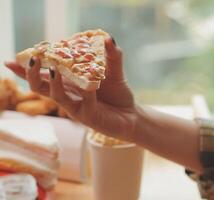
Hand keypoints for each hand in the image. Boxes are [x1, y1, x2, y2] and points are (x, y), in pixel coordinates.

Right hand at [5, 38, 136, 140]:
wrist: (132, 117)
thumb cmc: (118, 95)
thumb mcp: (114, 72)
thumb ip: (111, 56)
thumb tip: (108, 37)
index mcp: (69, 84)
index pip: (43, 75)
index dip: (26, 69)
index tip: (12, 59)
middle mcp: (68, 95)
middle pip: (40, 86)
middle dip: (31, 73)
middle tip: (33, 58)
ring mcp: (76, 108)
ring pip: (55, 96)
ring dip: (53, 82)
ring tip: (54, 69)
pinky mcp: (88, 117)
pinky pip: (84, 102)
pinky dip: (88, 91)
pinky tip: (93, 85)